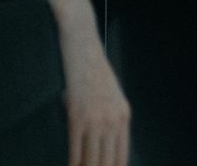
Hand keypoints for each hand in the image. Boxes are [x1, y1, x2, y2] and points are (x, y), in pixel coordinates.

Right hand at [59, 25, 129, 165]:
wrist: (81, 43)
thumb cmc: (92, 66)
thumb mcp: (110, 93)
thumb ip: (111, 117)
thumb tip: (102, 140)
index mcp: (124, 116)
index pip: (121, 157)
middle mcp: (113, 120)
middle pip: (108, 162)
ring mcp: (95, 119)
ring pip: (92, 159)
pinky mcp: (77, 115)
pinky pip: (76, 148)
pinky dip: (72, 162)